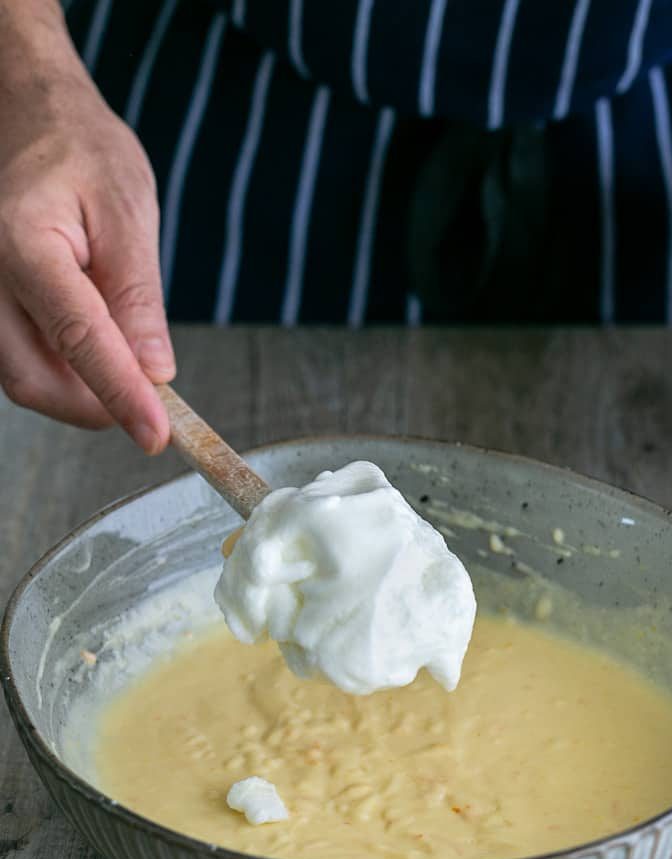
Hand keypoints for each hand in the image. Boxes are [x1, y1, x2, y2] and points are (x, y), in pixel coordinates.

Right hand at [0, 20, 172, 452]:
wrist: (25, 109)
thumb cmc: (79, 147)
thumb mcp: (127, 210)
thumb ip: (137, 296)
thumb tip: (154, 371)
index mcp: (24, 244)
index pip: (78, 340)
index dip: (121, 396)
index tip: (157, 436)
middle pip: (30, 378)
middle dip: (94, 406)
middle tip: (148, 406)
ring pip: (19, 376)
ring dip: (76, 391)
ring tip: (125, 364)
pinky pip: (13, 356)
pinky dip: (58, 369)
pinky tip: (95, 350)